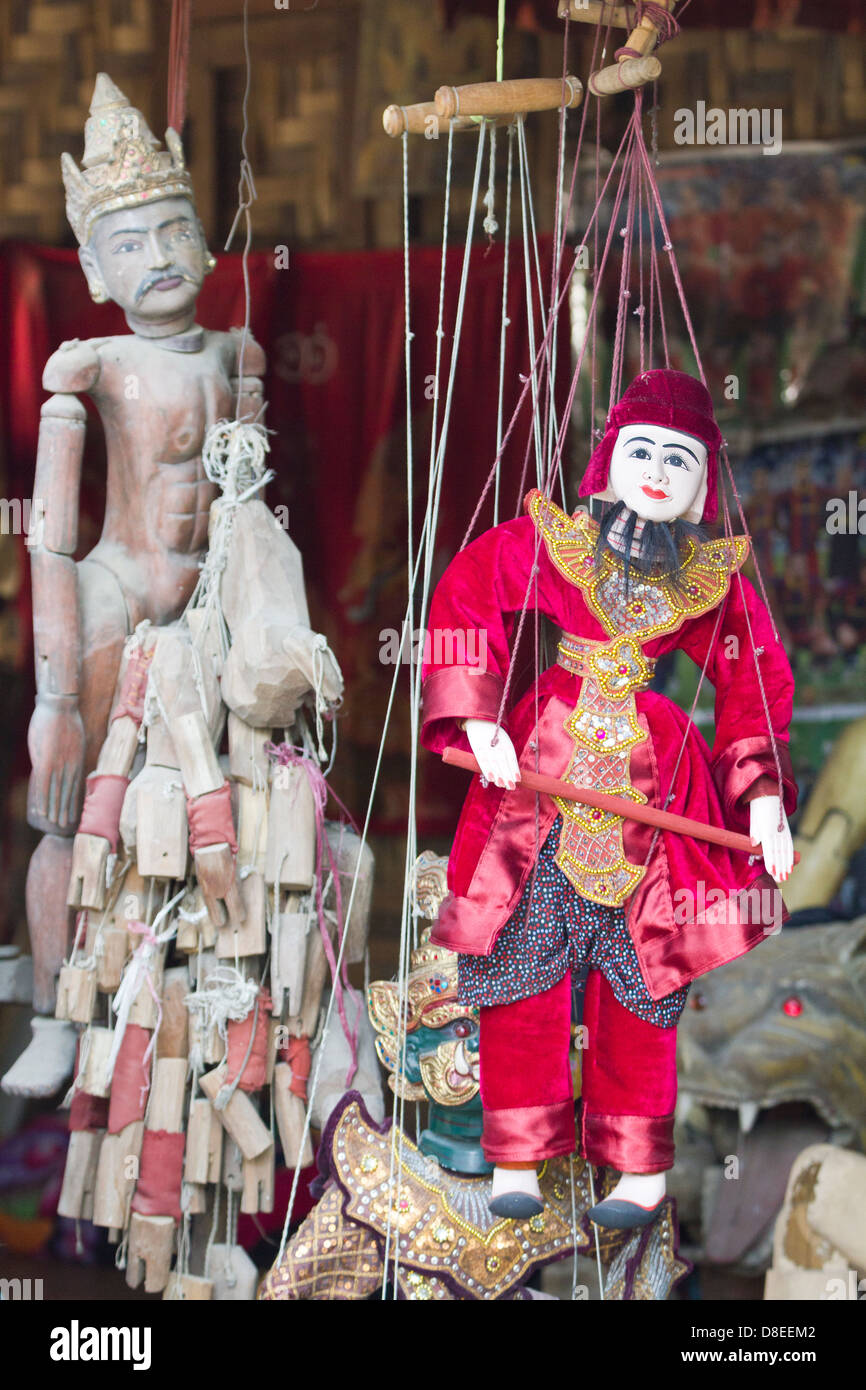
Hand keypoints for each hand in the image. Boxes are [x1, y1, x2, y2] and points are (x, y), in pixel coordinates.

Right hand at [26, 696, 84, 833]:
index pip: (76, 786)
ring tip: (53, 823)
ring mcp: (58, 764)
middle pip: (67, 793)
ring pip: (55, 792)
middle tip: (65, 826)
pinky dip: (41, 798)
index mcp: (77, 760)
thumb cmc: (65, 718)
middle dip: (66, 810)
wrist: (60, 705)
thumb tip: (65, 761)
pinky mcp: (46, 760)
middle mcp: (70, 765)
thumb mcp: (72, 739)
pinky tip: (40, 809)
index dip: (74, 801)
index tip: (74, 814)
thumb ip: (69, 753)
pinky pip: (42, 784)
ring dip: (54, 809)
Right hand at [464, 718, 519, 790]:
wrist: (481, 721)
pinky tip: (490, 778)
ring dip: (498, 775)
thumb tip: (512, 774)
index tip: (518, 779)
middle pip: (503, 762)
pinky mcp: (478, 748)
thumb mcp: (504, 742)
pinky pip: (482, 761)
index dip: (514, 769)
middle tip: (511, 786)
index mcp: (506, 744)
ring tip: (502, 785)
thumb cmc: (495, 737)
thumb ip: (506, 756)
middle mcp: (498, 746)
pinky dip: (487, 770)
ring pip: (494, 763)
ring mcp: (488, 747)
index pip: (511, 758)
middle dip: (507, 775)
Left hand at [749, 795, 792, 882]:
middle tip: (780, 879)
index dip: (770, 861)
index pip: (769, 849)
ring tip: (785, 877)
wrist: (769, 796)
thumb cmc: (758, 810)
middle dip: (780, 867)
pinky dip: (790, 857)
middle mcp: (777, 832)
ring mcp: (783, 832)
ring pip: (785, 851)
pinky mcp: (787, 831)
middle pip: (779, 853)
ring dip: (786, 865)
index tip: (772, 872)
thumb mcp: (754, 820)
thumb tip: (755, 845)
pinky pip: (789, 846)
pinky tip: (791, 866)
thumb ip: (755, 833)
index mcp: (767, 830)